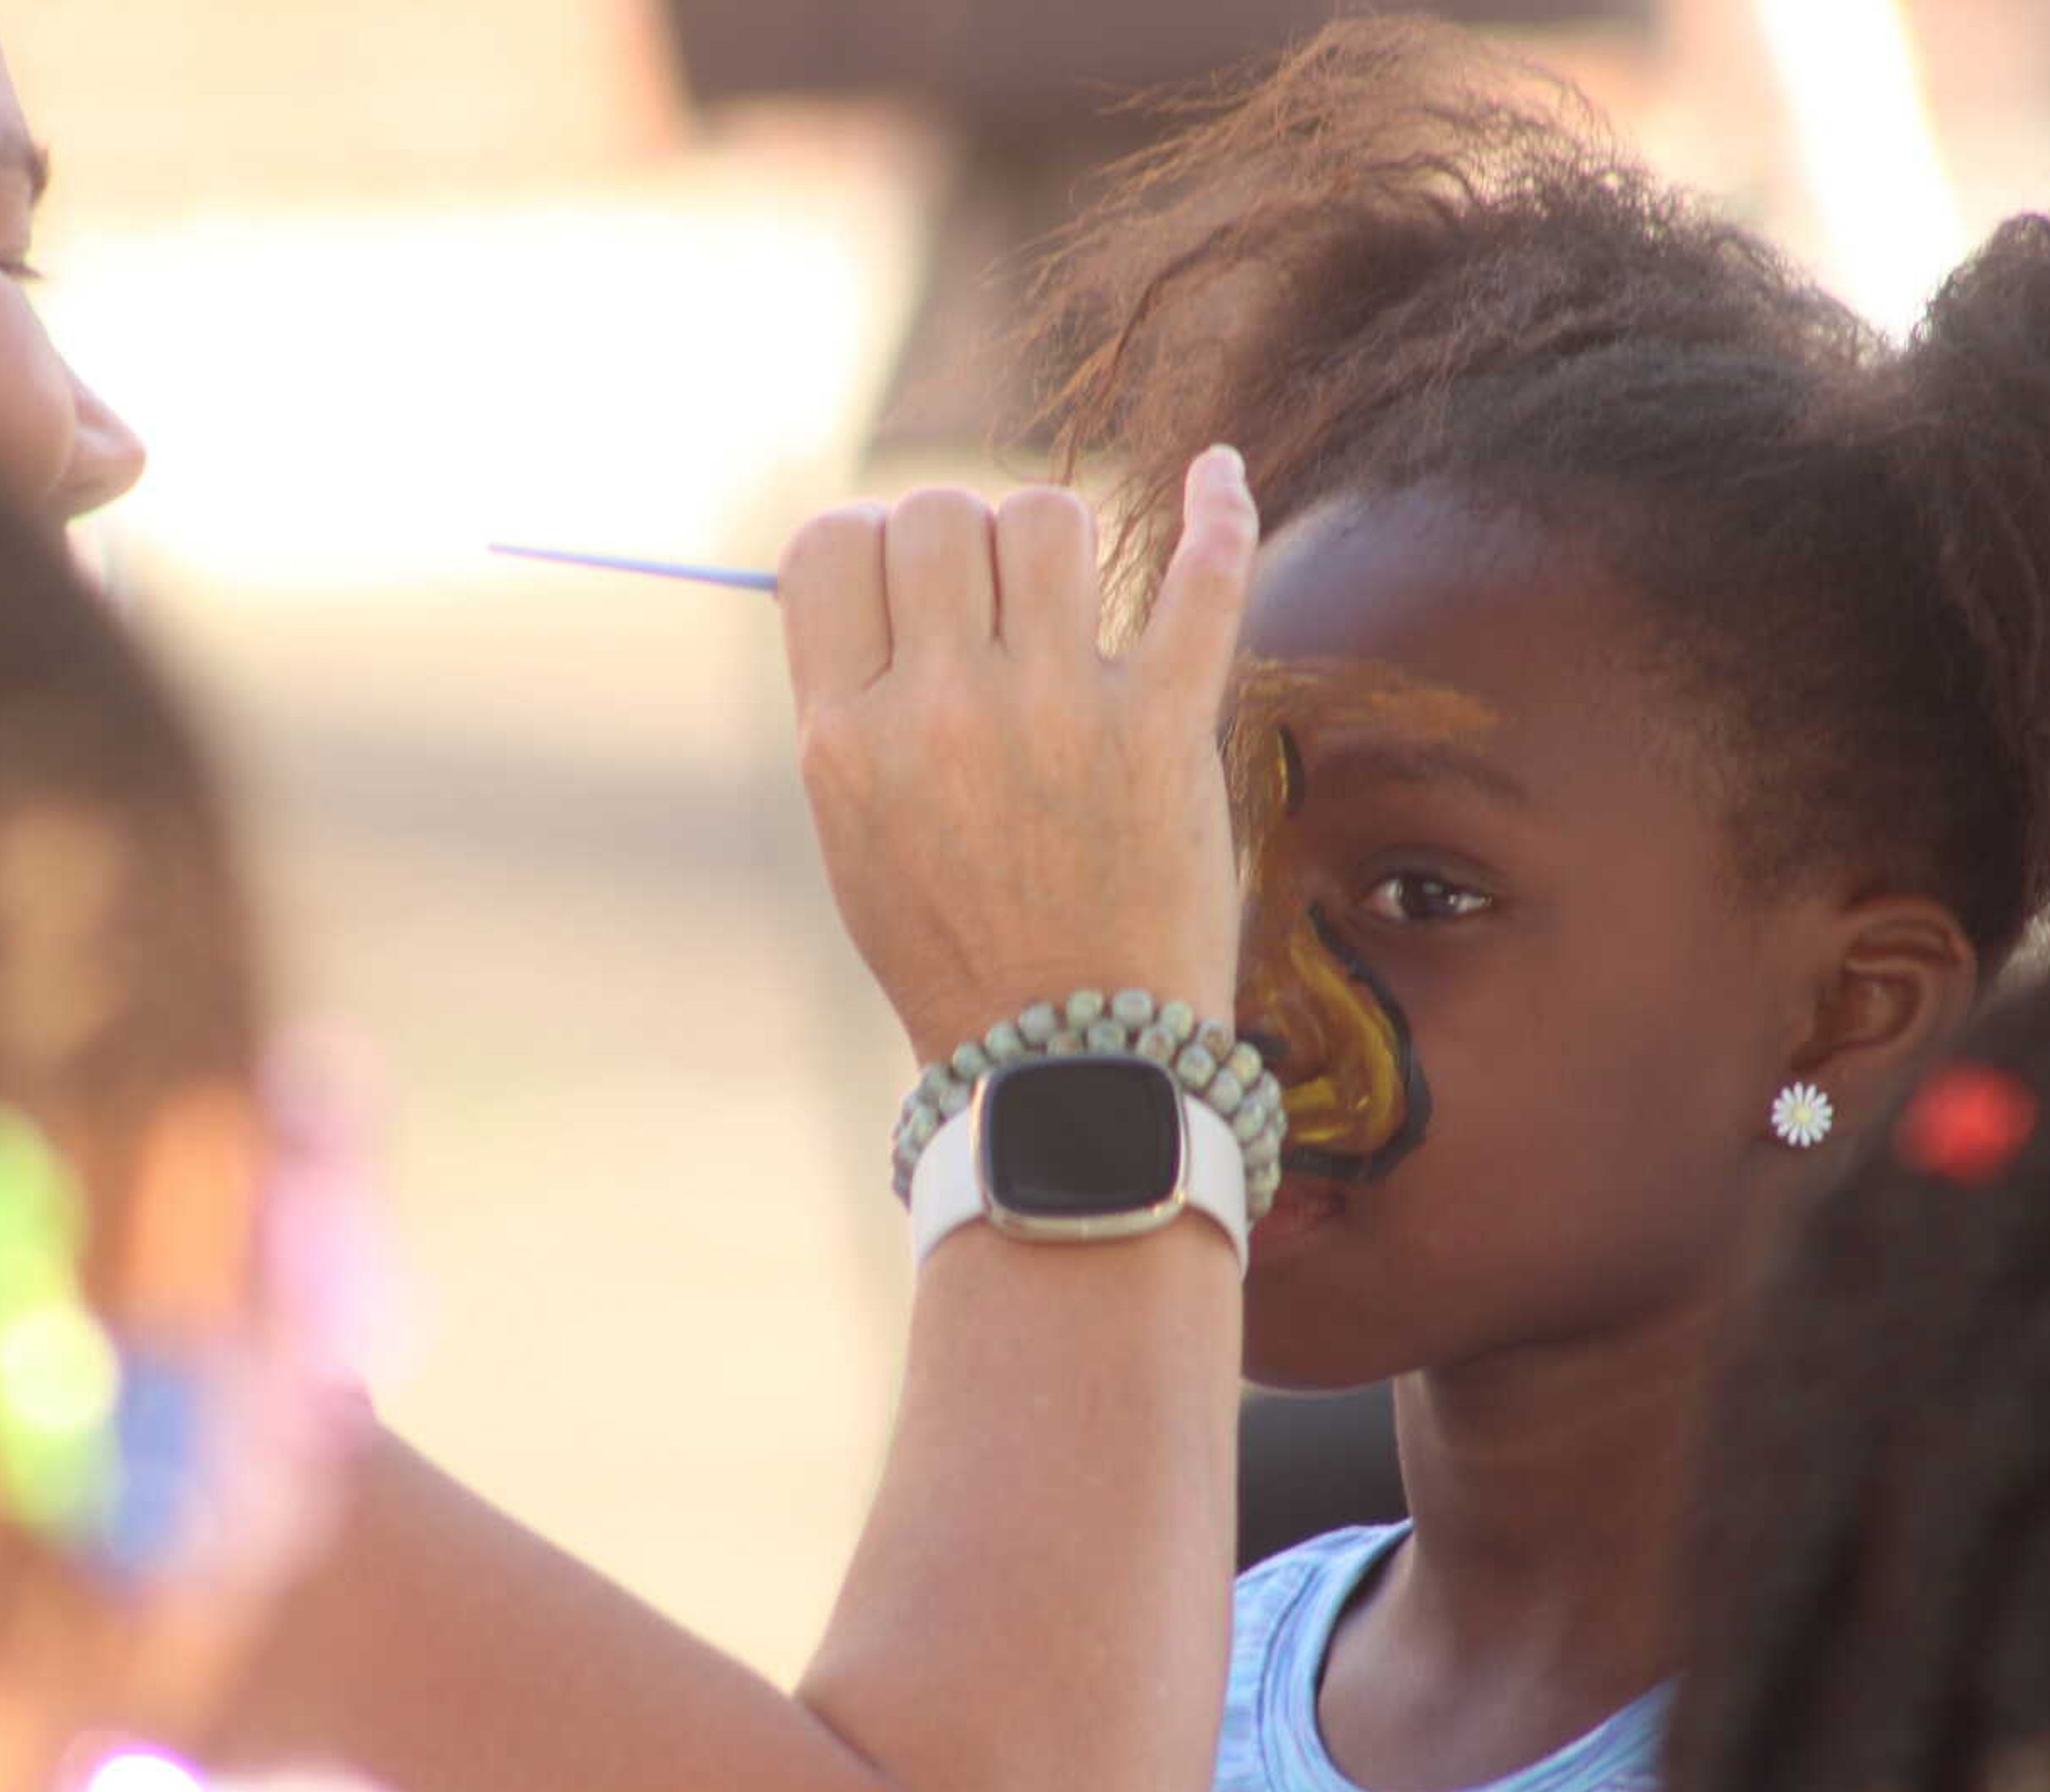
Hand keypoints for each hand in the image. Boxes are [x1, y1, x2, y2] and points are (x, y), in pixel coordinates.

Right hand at [777, 448, 1258, 1066]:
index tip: (902, 583)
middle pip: (938, 515)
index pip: (831, 545)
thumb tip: (879, 566)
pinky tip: (1216, 472)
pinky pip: (1205, 577)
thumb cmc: (956, 947)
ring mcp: (1063, 710)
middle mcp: (946, 708)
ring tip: (1062, 598)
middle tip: (986, 606)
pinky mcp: (1169, 727)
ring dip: (1052, 541)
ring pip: (1048, 519)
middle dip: (958, 539)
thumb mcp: (855, 828)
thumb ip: (856, 700)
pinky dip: (1218, 509)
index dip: (867, 541)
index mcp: (847, 736)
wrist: (1069, 1060)